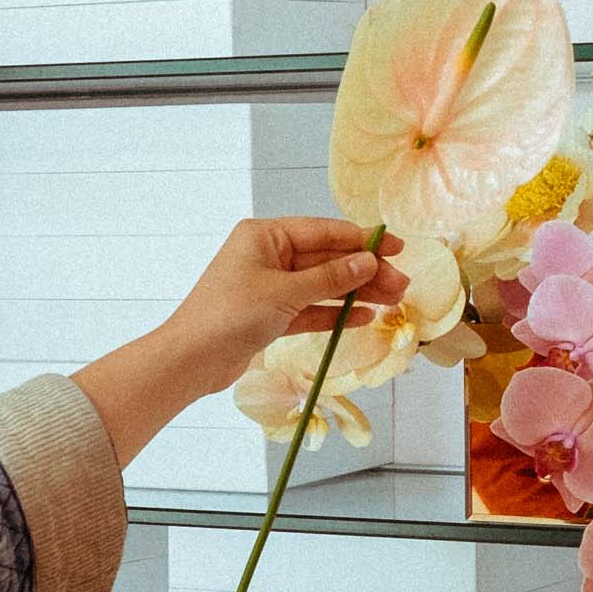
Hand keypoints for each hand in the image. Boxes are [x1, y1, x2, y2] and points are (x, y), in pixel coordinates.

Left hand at [74, 219, 408, 466]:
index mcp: (265, 236)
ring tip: (392, 301)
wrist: (190, 360)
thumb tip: (368, 261)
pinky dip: (334, 313)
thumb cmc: (230, 316)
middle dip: (364, 271)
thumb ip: (330, 278)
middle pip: (326, 259)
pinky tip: (363, 317)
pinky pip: (309, 309)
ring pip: (321, 286)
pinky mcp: (269, 315)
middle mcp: (267, 256)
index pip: (323, 232)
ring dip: (355, 293)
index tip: (396, 247)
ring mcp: (268, 286)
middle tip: (402, 285)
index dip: (362, 240)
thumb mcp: (285, 292)